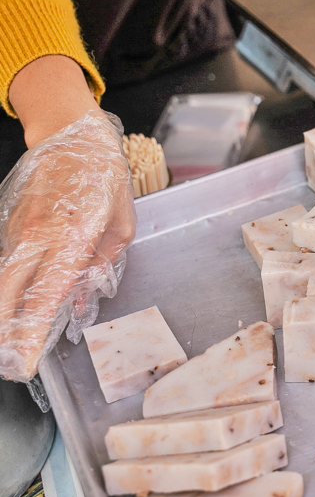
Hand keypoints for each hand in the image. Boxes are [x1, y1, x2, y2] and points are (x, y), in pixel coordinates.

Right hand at [0, 56, 135, 381]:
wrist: (70, 133)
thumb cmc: (104, 177)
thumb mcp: (121, 221)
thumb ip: (101, 265)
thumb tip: (79, 306)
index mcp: (73, 236)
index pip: (49, 293)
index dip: (33, 331)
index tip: (24, 361)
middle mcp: (38, 234)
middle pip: (12, 292)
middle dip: (7, 330)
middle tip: (7, 363)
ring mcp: (17, 227)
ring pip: (3, 279)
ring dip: (3, 312)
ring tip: (6, 343)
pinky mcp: (6, 221)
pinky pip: (4, 261)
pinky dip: (6, 287)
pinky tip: (9, 309)